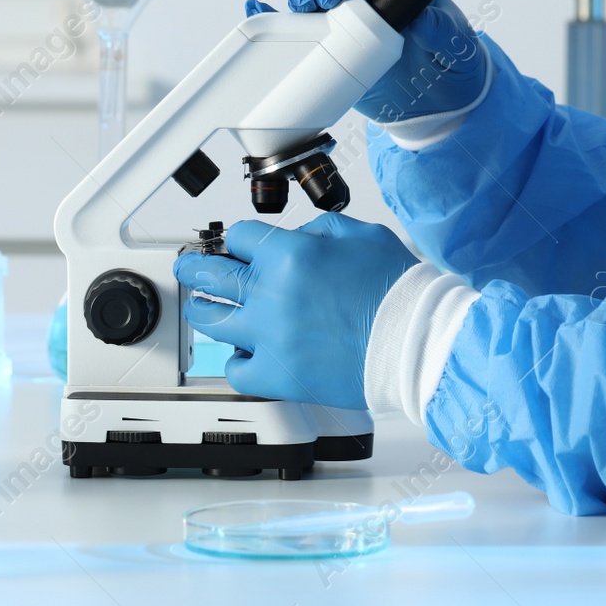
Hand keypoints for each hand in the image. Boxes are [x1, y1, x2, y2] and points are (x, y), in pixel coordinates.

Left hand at [173, 213, 418, 409]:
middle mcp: (272, 294)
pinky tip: (243, 354)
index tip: (233, 245)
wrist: (416, 342)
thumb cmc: (398, 293)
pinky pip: (236, 370)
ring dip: (205, 311)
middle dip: (194, 268)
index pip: (240, 236)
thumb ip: (318, 230)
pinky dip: (236, 361)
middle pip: (210, 275)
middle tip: (189, 268)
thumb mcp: (362, 234)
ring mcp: (270, 337)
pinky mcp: (278, 375)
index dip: (236, 239)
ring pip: (212, 321)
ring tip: (205, 309)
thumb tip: (293, 238)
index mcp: (291, 255)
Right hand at [246, 0, 485, 123]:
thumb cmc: (453, 69)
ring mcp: (350, 26)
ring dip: (306, 0)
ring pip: (321, 3)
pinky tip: (259, 10)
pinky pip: (303, 31)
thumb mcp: (457, 50)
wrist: (437, 109)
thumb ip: (443, 32)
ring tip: (299, 8)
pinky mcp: (332, 51)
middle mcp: (374, 3)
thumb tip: (425, 17)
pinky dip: (279, 21)